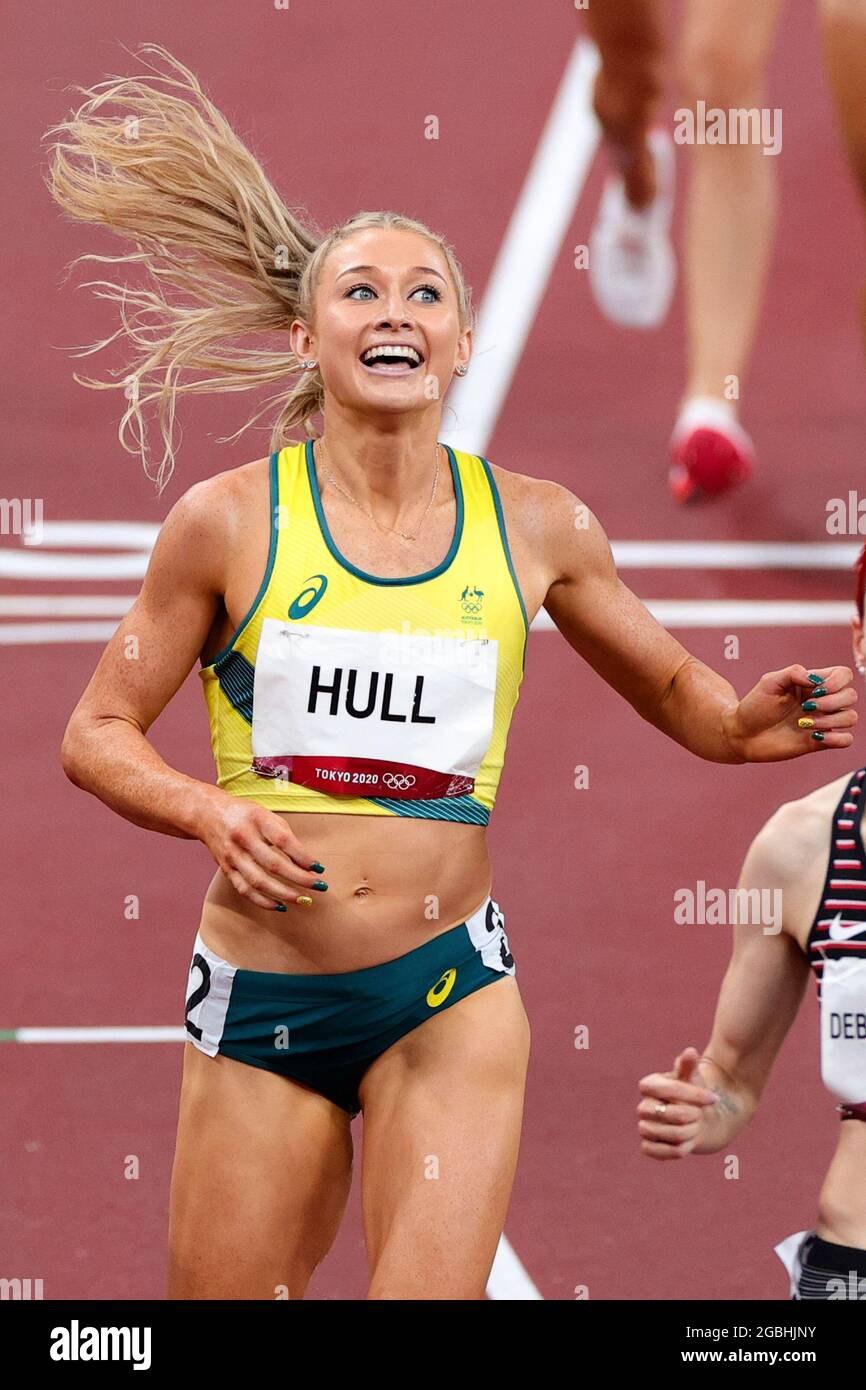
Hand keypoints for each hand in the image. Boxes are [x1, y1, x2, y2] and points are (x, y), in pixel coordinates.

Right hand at [199, 794, 324, 909]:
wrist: (207, 813)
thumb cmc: (245, 814)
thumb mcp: (266, 815)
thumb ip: (284, 835)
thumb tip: (305, 863)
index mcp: (257, 819)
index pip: (283, 841)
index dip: (303, 856)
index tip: (319, 868)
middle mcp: (243, 837)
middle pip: (273, 864)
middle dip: (299, 878)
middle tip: (318, 887)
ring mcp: (232, 855)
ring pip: (259, 881)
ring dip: (283, 894)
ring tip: (303, 900)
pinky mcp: (226, 869)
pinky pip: (245, 890)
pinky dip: (263, 901)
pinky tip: (280, 906)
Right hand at [637, 1048, 717, 1159]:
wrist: (697, 1119)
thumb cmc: (694, 1094)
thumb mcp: (694, 1078)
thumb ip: (689, 1066)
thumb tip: (690, 1052)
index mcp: (650, 1085)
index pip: (666, 1089)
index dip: (691, 1095)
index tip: (713, 1098)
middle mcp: (643, 1106)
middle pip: (664, 1113)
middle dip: (689, 1115)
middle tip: (701, 1114)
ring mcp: (644, 1126)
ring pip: (664, 1134)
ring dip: (686, 1133)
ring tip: (695, 1128)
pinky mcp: (648, 1145)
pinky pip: (654, 1151)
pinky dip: (673, 1150)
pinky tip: (687, 1144)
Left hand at [723, 664, 856, 761]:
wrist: (741, 733)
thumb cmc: (754, 706)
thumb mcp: (770, 682)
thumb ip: (794, 672)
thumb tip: (816, 679)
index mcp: (812, 684)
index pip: (843, 675)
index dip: (837, 681)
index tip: (815, 689)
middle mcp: (821, 702)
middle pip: (851, 696)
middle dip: (833, 701)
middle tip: (806, 707)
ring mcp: (821, 722)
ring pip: (850, 717)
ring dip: (832, 720)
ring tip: (805, 723)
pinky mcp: (818, 741)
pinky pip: (845, 740)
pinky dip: (837, 738)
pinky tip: (816, 736)